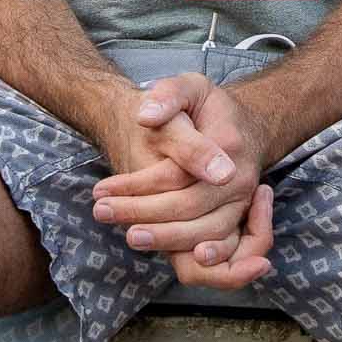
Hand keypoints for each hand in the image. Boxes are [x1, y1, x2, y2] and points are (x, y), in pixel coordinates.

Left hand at [93, 73, 273, 290]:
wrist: (240, 126)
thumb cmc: (207, 107)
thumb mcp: (190, 86)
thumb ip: (168, 95)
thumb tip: (146, 116)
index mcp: (228, 145)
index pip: (177, 175)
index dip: (137, 185)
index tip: (102, 188)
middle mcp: (240, 180)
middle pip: (189, 207)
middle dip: (142, 213)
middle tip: (101, 211)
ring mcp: (240, 203)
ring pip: (203, 232)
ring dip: (164, 239)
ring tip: (127, 235)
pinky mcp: (234, 219)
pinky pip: (219, 246)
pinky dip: (193, 255)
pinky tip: (164, 254)